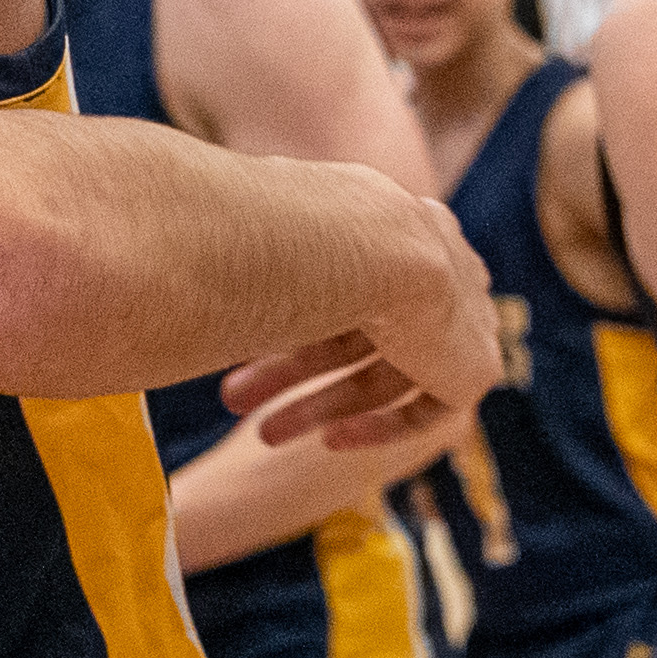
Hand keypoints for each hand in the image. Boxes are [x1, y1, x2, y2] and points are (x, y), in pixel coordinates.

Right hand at [220, 194, 498, 449]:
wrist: (377, 249)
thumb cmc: (305, 230)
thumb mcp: (269, 234)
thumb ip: (247, 240)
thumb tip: (180, 217)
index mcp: (396, 221)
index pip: (346, 288)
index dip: (291, 326)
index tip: (244, 346)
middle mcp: (437, 263)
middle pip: (357, 335)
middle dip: (290, 372)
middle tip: (233, 399)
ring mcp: (464, 315)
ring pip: (383, 373)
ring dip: (320, 406)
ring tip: (263, 436)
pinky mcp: (476, 365)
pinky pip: (426, 409)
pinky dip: (376, 427)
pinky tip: (329, 440)